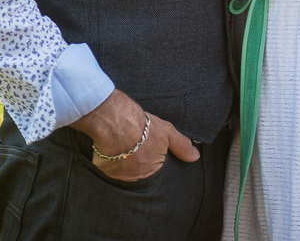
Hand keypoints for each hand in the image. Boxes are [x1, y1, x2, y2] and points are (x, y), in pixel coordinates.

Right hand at [71, 89, 199, 181]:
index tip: (146, 148)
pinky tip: (110, 147)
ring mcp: (118, 175)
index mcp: (152, 171)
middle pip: (137, 171)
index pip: (153, 169)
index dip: (149, 158)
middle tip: (134, 146)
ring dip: (122, 161)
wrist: (117, 122)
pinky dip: (108, 158)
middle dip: (136, 161)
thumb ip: (182, 146)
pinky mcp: (103, 169)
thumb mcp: (168, 133)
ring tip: (122, 145)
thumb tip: (195, 156)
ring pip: (122, 170)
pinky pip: (106, 166)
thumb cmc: (143, 127)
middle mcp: (135, 177)